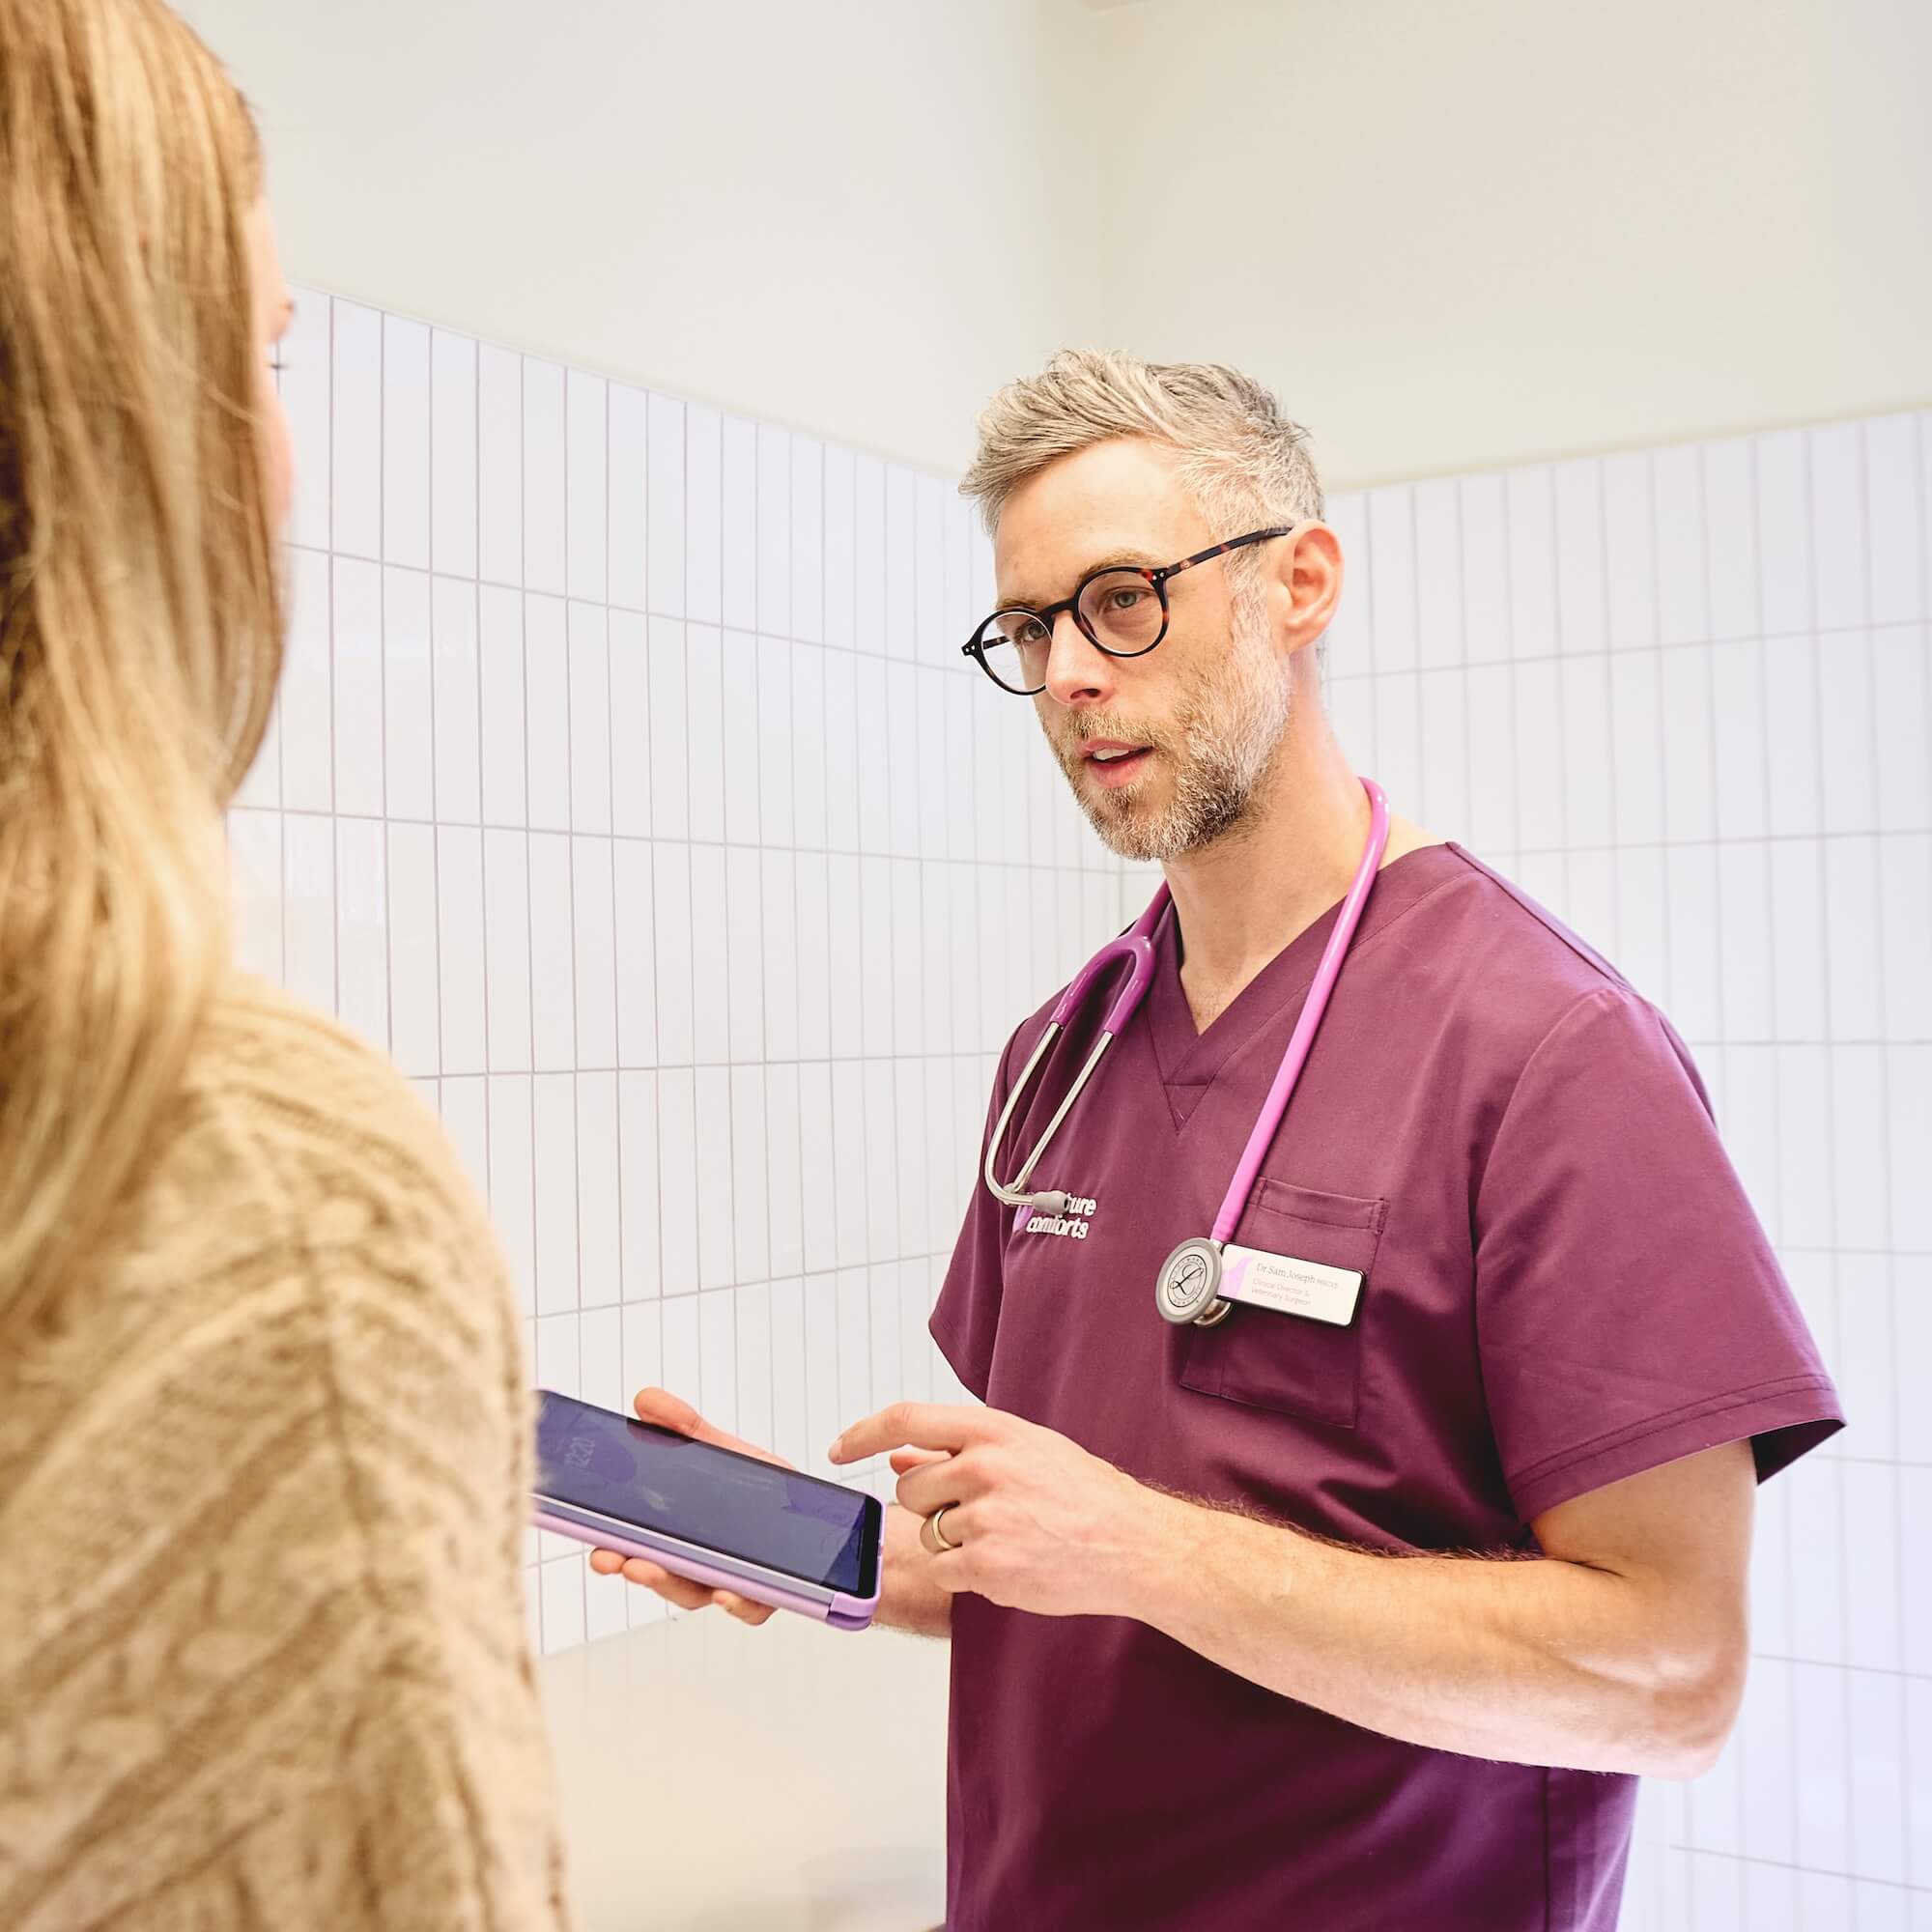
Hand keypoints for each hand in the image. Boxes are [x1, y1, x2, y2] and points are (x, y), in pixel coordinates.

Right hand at [586, 1389, 781, 1626]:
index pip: (636, 1549)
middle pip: (661, 1577)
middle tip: (618, 1559)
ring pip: (695, 1594)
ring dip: (672, 1585)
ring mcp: (728, 1578)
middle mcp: (696, 1563)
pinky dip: (736, 1604)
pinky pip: (750, 1607)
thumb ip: (682, 1425)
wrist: (800, 1498)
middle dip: (636, 1571)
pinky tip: (726, 1592)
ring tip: (658, 1568)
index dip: (614, 1553)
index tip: (597, 1548)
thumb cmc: (750, 1481)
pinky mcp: (765, 1589)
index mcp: (675, 1533)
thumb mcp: (715, 1445)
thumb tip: (646, 1400)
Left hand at [830, 1403, 1168, 1620]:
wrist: (1131, 1543)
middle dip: (932, 1505)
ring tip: (1007, 1537)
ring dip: (952, 1543)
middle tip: (983, 1511)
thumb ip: (957, 1451)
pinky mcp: (986, 1567)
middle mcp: (984, 1468)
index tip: (839, 1449)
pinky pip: (944, 1571)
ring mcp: (985, 1518)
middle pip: (910, 1489)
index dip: (862, 1433)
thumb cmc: (1082, 1493)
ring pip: (926, 1534)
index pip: (906, 1417)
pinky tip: (1009, 1563)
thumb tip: (898, 1456)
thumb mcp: (1024, 1450)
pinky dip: (966, 1574)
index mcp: (992, 1430)